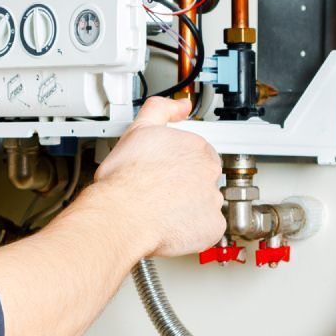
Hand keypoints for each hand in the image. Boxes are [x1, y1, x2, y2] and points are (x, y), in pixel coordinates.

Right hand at [91, 96, 224, 258]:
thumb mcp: (139, 129)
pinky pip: (208, 229)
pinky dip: (194, 230)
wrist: (123, 213)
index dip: (180, 162)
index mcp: (196, 148)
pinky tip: (173, 226)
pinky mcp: (212, 227)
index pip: (198, 153)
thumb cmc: (127, 177)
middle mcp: (209, 172)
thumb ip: (161, 109)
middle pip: (204, 178)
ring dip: (190, 208)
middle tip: (161, 191)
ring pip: (206, 204)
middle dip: (186, 184)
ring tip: (163, 210)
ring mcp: (212, 200)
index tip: (166, 170)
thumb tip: (181, 104)